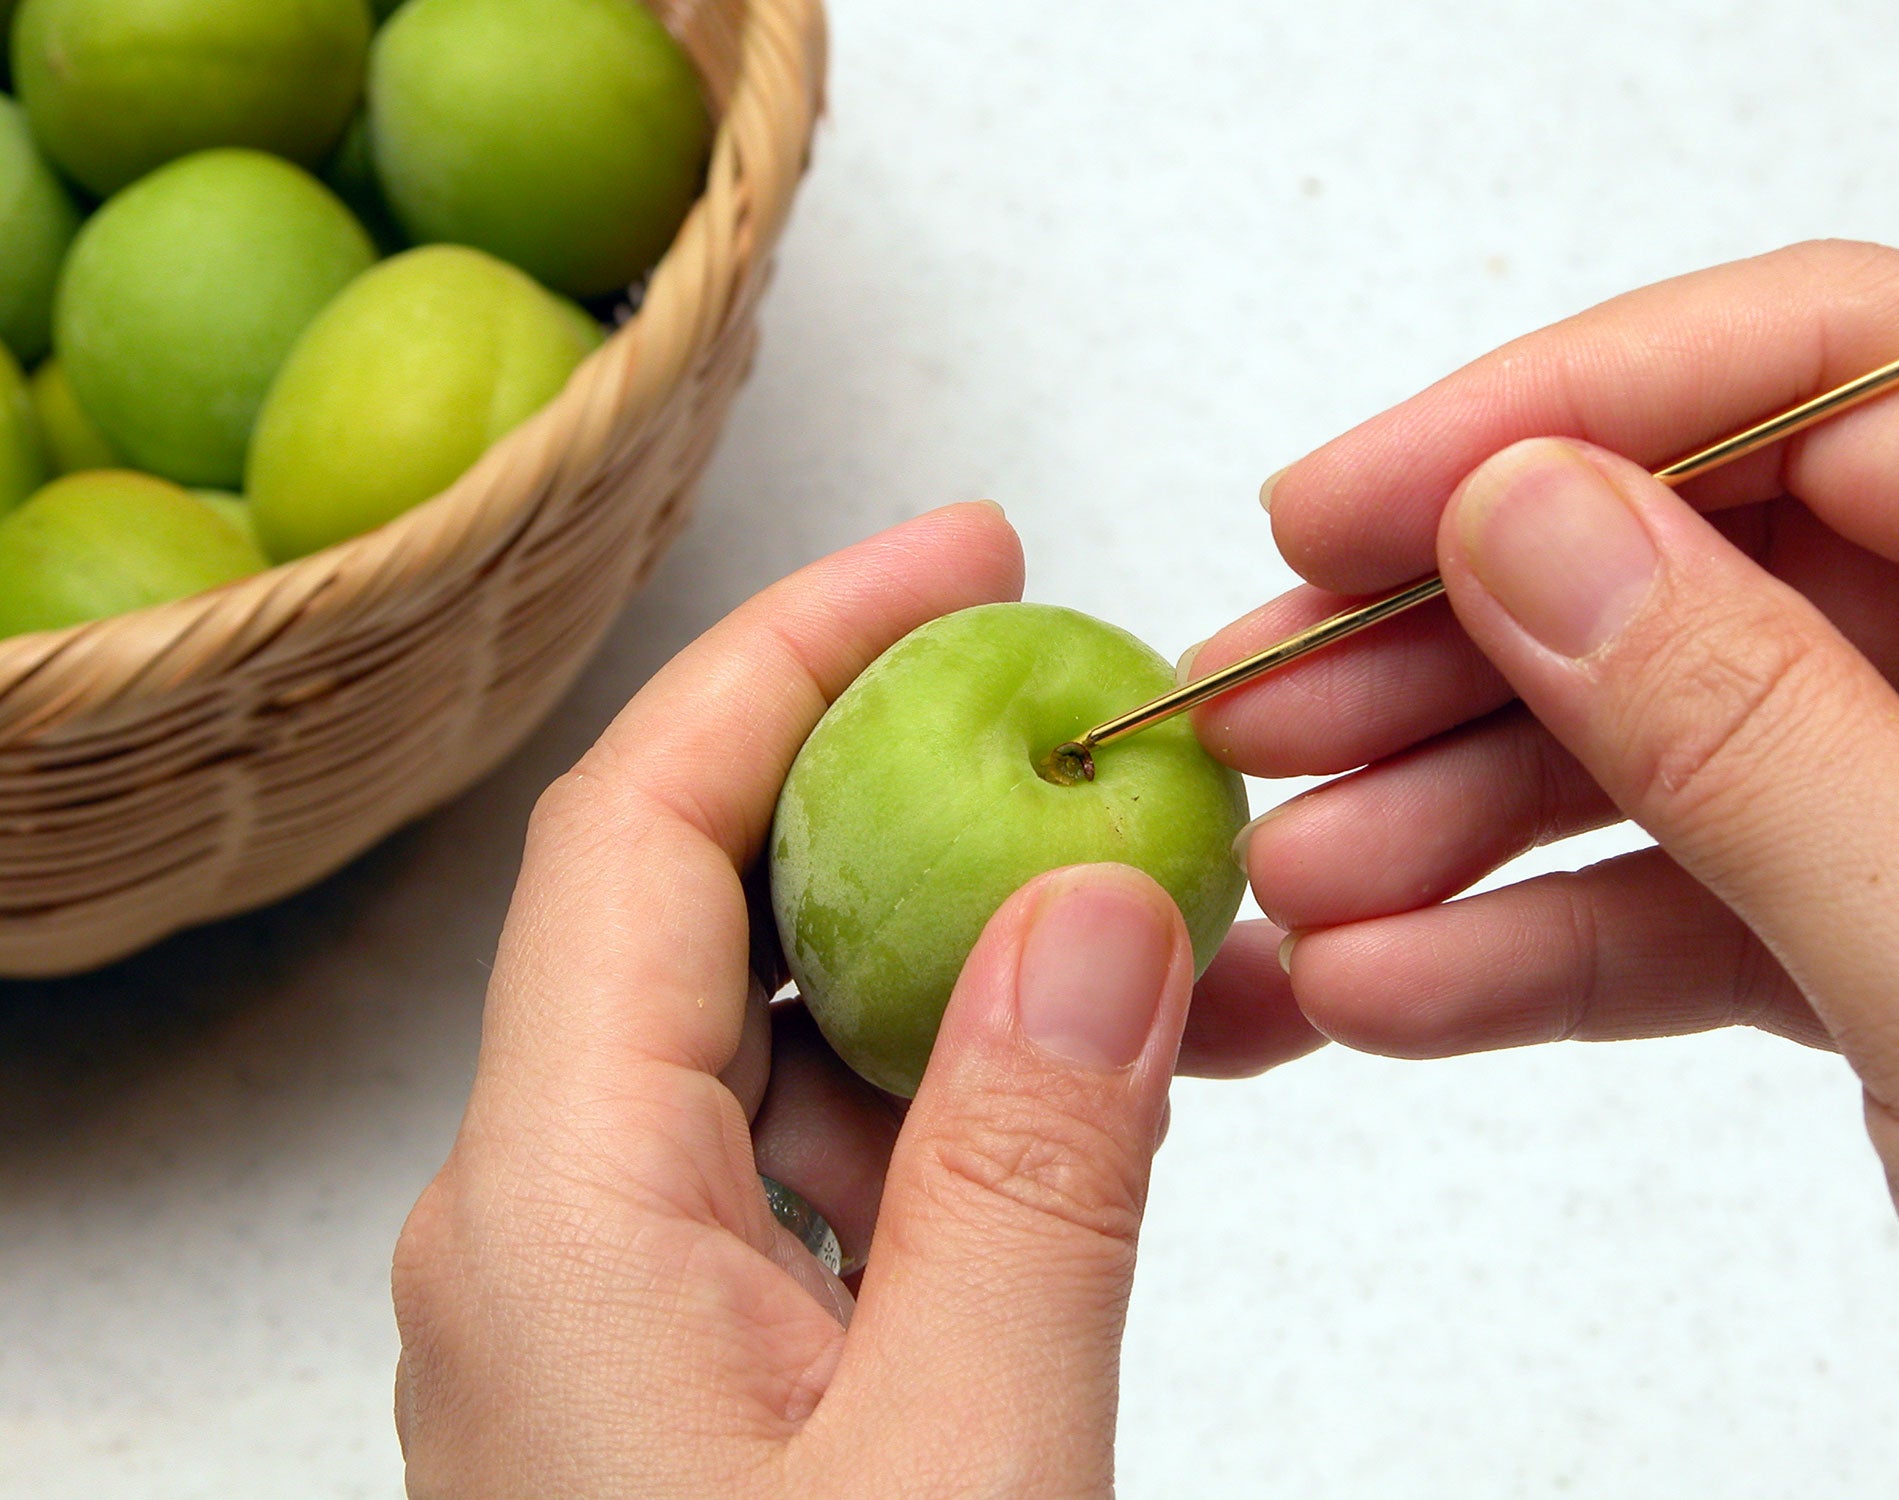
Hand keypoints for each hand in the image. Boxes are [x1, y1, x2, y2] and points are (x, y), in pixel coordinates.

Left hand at [390, 502, 1299, 1496]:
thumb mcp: (960, 1469)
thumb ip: (1031, 1182)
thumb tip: (1093, 908)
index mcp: (556, 1214)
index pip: (642, 820)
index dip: (801, 646)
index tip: (963, 559)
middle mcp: (547, 1229)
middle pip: (722, 909)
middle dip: (927, 799)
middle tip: (1104, 736)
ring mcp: (608, 1300)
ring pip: (792, 1046)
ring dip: (982, 986)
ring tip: (1191, 963)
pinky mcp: (680, 1370)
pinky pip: (822, 1167)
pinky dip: (965, 1119)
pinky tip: (1099, 1116)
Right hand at [1191, 241, 1898, 1365]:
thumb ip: (1742, 723)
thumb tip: (1526, 520)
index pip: (1818, 368)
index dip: (1543, 417)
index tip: (1336, 512)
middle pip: (1700, 559)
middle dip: (1449, 651)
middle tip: (1260, 705)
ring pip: (1669, 739)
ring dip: (1456, 819)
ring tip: (1292, 879)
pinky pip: (1696, 899)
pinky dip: (1536, 947)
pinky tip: (1391, 986)